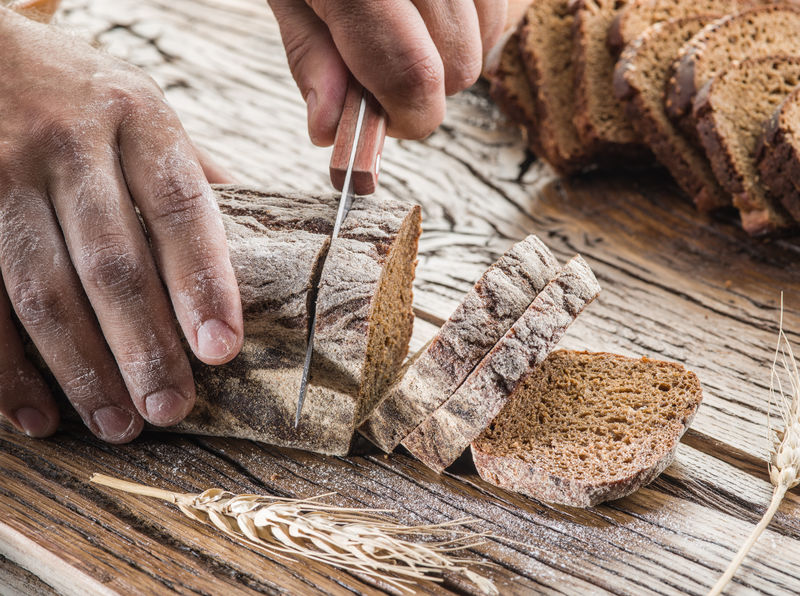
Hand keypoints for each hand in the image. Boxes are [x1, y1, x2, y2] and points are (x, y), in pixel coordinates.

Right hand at [0, 8, 243, 442]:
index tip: (221, 349)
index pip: (180, 209)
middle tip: (170, 408)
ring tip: (116, 424)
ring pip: (42, 288)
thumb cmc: (78, 95)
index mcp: (137, 120)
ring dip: (80, 369)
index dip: (203, 283)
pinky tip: (36, 414)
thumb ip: (189, 173)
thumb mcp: (141, 109)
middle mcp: (68, 145)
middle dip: (143, 346)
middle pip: (112, 261)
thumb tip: (257, 234)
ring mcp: (1, 175)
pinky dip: (6, 368)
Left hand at [267, 0, 507, 144]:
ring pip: (491, 40)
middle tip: (389, 58)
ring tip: (414, 15)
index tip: (386, 123)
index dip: (406, 118)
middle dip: (426, 85)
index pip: (412, 74)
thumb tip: (329, 130)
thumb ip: (311, 55)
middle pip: (460, 68)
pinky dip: (480, 16)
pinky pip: (508, 6)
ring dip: (455, 49)